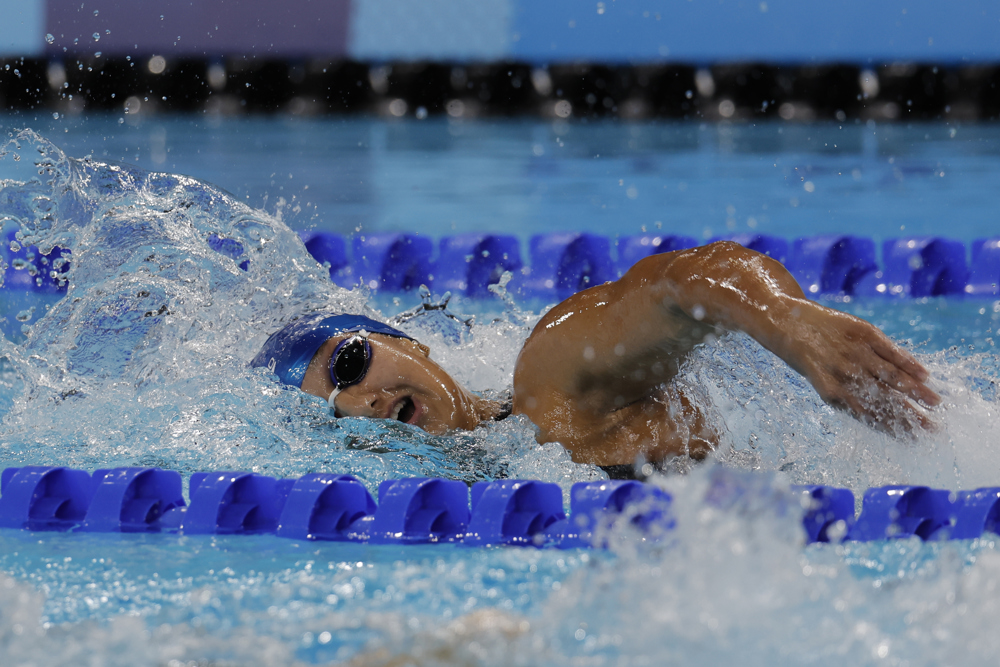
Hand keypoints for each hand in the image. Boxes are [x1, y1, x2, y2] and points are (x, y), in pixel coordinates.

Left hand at [779, 301, 939, 431]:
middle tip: (934, 430)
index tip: (914, 440)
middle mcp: (844, 375)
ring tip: (936, 403)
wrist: (787, 321)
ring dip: (915, 391)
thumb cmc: (810, 357)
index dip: (893, 428)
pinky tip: (924, 375)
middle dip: (910, 417)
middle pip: (884, 400)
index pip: (869, 416)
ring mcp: (854, 353)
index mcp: (833, 393)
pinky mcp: (862, 333)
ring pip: (891, 376)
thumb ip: (850, 397)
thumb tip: (883, 418)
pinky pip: (890, 350)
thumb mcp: (824, 381)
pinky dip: (908, 363)